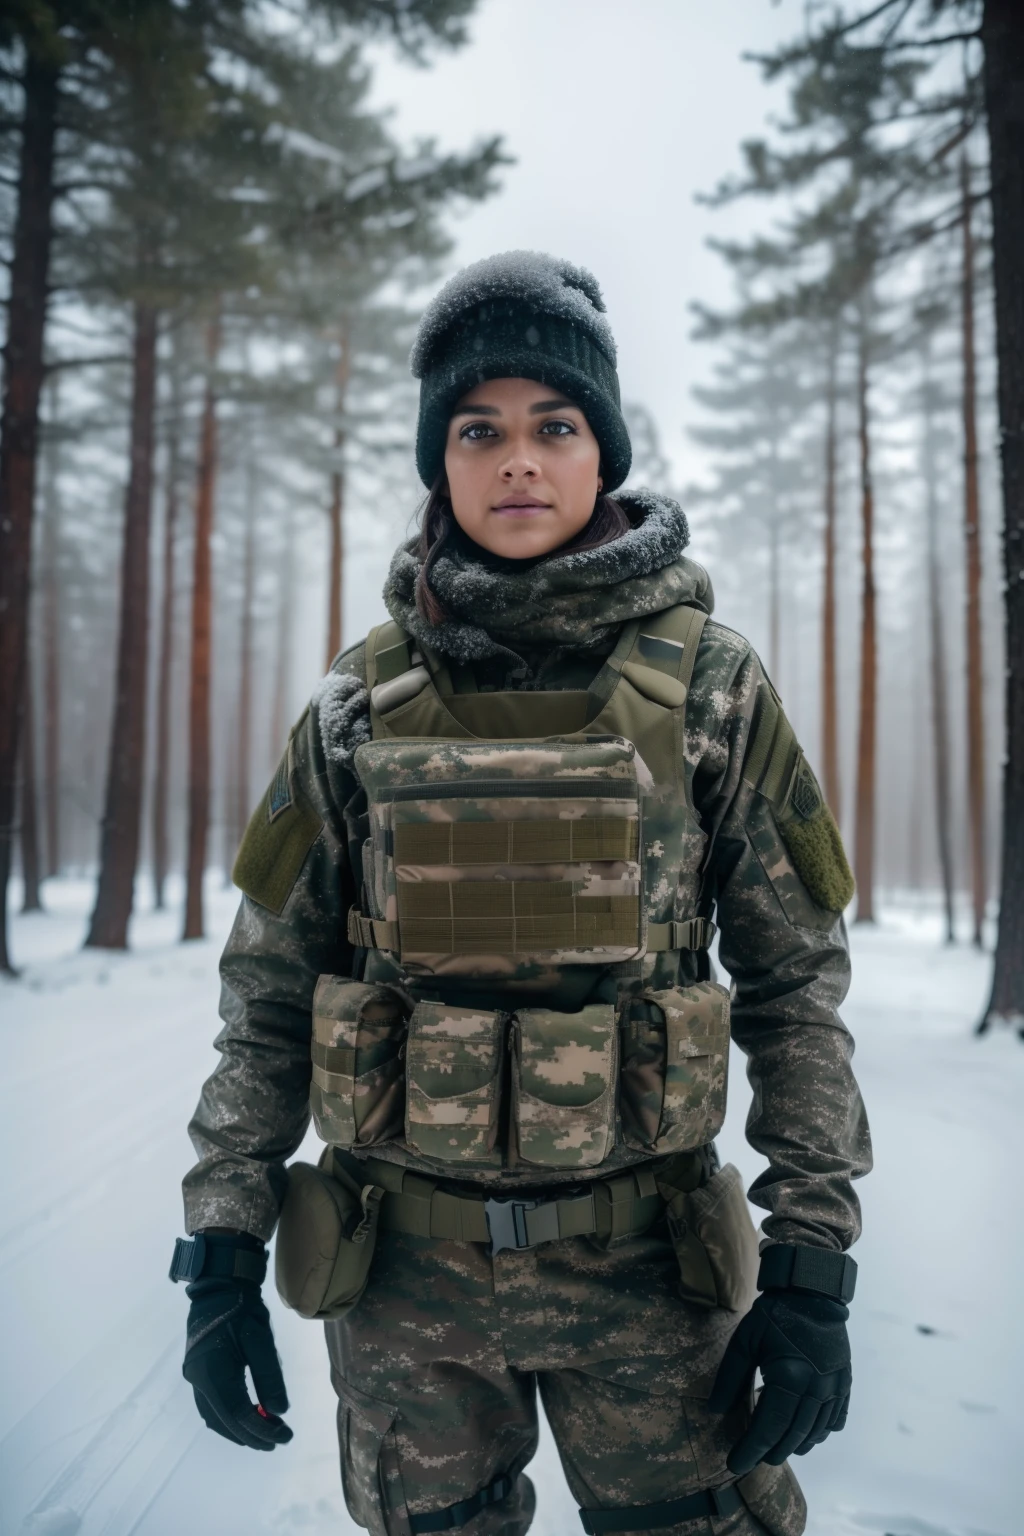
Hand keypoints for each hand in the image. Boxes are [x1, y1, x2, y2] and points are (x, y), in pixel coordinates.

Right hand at [183, 1277, 292, 1450]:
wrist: (219, 1288)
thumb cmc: (241, 1309)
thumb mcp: (260, 1339)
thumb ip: (269, 1376)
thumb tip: (279, 1411)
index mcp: (212, 1370)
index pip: (237, 1413)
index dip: (261, 1430)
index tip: (284, 1437)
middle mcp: (198, 1380)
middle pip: (224, 1421)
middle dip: (252, 1435)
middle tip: (279, 1440)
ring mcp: (195, 1378)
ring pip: (215, 1418)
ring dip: (240, 1430)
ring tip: (267, 1434)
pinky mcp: (198, 1374)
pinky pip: (212, 1407)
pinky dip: (230, 1418)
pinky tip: (248, 1418)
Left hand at [708, 1292, 850, 1474]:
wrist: (812, 1292)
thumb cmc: (774, 1315)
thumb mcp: (745, 1341)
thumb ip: (730, 1378)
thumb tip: (716, 1412)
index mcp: (789, 1378)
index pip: (768, 1428)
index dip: (750, 1450)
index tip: (734, 1465)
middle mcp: (816, 1389)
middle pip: (792, 1436)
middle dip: (770, 1452)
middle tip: (751, 1458)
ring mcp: (834, 1388)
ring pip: (814, 1433)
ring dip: (794, 1445)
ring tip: (775, 1448)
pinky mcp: (844, 1383)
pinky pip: (834, 1420)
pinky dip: (819, 1433)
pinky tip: (805, 1434)